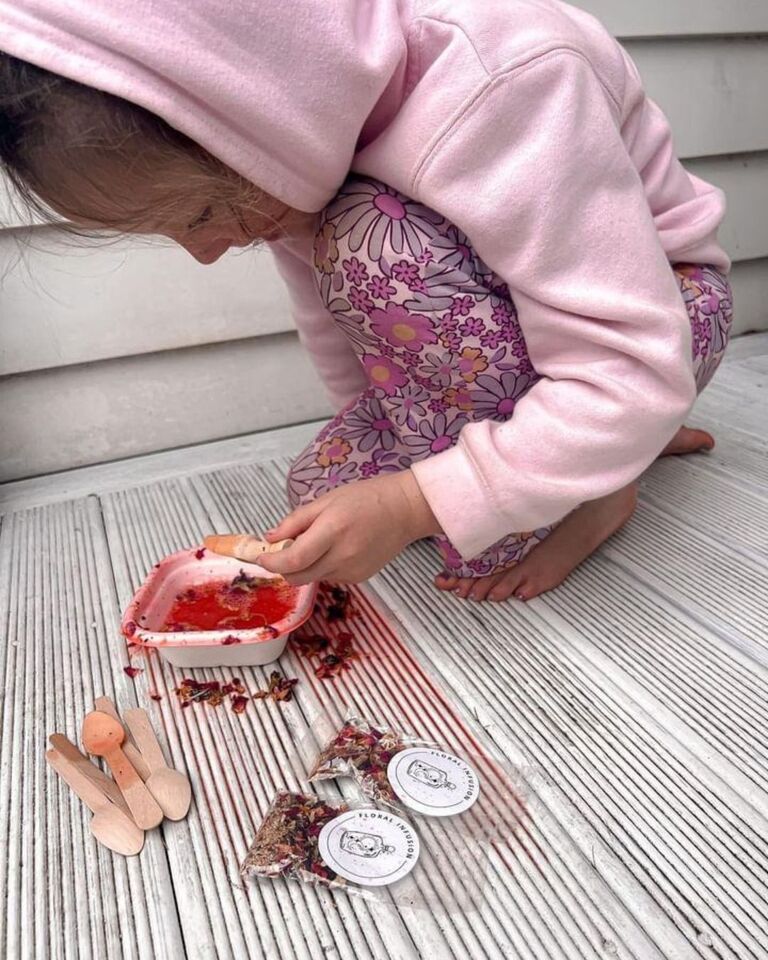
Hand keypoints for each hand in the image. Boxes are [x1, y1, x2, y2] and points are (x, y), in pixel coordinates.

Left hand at [256, 470, 441, 583]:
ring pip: (312, 578)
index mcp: (332, 531)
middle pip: (298, 577)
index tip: (261, 556)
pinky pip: (329, 577)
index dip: (272, 562)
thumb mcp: (326, 500)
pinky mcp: (359, 578)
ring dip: (305, 566)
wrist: (404, 510)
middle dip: (284, 567)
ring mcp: (352, 570)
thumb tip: (270, 538)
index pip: (293, 560)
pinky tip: (337, 548)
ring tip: (318, 542)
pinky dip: (323, 566)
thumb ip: (296, 521)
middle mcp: (342, 556)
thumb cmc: (365, 498)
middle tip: (284, 548)